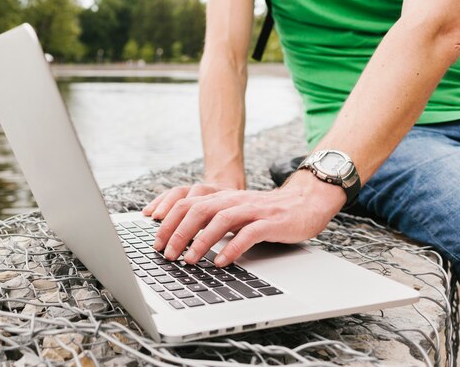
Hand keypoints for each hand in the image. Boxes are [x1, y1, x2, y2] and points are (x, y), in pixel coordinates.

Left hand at [153, 170, 346, 266]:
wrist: (304, 202)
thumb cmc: (266, 212)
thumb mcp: (235, 212)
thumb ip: (212, 220)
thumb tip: (182, 239)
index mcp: (222, 197)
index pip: (187, 203)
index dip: (168, 220)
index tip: (155, 241)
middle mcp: (233, 200)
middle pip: (198, 210)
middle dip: (178, 232)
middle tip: (167, 254)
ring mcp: (252, 210)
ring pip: (220, 220)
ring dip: (201, 241)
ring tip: (189, 260)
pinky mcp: (270, 221)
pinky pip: (248, 234)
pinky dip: (232, 247)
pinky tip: (222, 261)